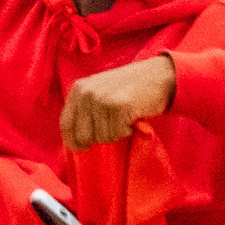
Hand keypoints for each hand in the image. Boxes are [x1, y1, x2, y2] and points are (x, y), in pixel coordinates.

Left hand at [60, 55, 176, 150]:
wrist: (159, 76)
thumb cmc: (130, 89)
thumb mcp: (100, 92)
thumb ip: (85, 110)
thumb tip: (75, 141)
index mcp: (78, 89)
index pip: (65, 125)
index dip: (73, 142)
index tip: (84, 148)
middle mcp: (87, 92)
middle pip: (83, 135)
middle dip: (99, 138)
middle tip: (114, 127)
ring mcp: (102, 99)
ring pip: (102, 137)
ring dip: (116, 133)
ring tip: (125, 118)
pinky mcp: (118, 106)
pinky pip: (118, 133)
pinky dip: (127, 131)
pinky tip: (132, 118)